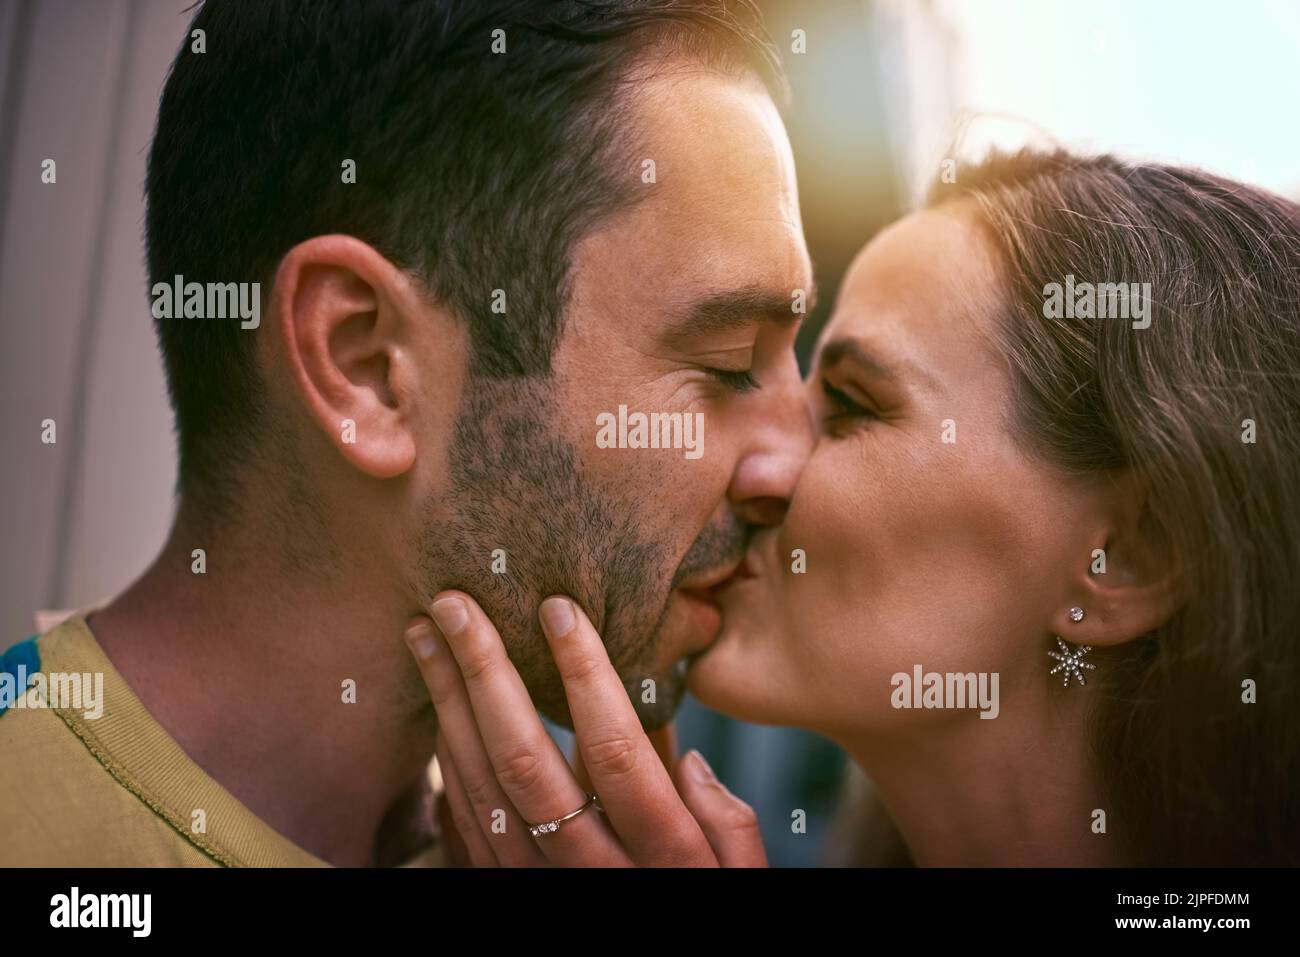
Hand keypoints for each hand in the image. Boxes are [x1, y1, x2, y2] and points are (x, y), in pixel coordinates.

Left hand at [402, 591, 766, 866]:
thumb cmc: (708, 904)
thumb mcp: (742, 875)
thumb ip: (726, 821)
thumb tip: (685, 758)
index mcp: (663, 855)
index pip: (617, 751)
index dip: (584, 674)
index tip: (558, 608)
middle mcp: (592, 873)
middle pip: (526, 762)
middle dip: (483, 673)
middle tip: (454, 604)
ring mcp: (542, 888)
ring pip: (482, 790)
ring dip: (447, 707)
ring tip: (426, 637)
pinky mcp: (512, 895)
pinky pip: (468, 827)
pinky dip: (447, 763)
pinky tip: (439, 709)